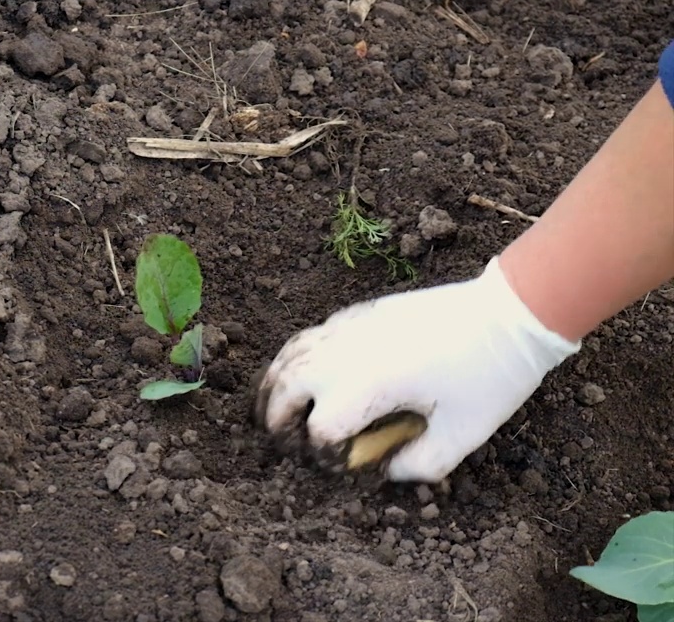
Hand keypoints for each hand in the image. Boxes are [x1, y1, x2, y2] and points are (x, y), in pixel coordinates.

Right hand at [254, 257, 580, 482]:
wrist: (506, 315)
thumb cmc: (489, 376)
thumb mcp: (462, 435)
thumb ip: (417, 464)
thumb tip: (385, 467)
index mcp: (370, 386)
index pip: (320, 428)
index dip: (323, 454)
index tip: (340, 465)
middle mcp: (347, 354)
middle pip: (287, 388)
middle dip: (277, 418)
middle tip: (280, 439)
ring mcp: (349, 328)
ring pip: (288, 354)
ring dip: (274, 383)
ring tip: (274, 405)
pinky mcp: (357, 313)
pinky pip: (308, 336)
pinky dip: (293, 357)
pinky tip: (302, 371)